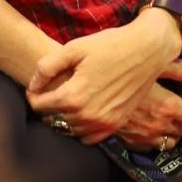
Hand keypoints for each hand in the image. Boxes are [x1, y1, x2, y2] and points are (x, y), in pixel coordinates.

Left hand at [27, 10, 181, 144]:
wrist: (148, 49)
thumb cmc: (111, 45)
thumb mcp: (74, 47)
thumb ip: (47, 67)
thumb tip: (33, 85)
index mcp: (73, 97)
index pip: (39, 106)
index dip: (34, 94)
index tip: (38, 86)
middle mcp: (87, 115)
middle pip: (53, 119)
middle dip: (49, 105)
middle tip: (54, 90)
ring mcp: (103, 123)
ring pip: (70, 129)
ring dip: (65, 117)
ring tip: (69, 99)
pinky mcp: (116, 124)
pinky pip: (89, 137)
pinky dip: (82, 128)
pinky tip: (85, 111)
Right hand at [116, 62, 181, 151]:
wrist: (88, 92)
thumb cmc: (120, 73)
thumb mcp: (151, 65)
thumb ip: (178, 70)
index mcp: (167, 107)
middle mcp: (158, 127)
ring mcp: (143, 138)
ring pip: (169, 142)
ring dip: (175, 133)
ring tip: (175, 122)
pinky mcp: (128, 142)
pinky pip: (150, 147)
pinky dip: (156, 140)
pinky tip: (154, 129)